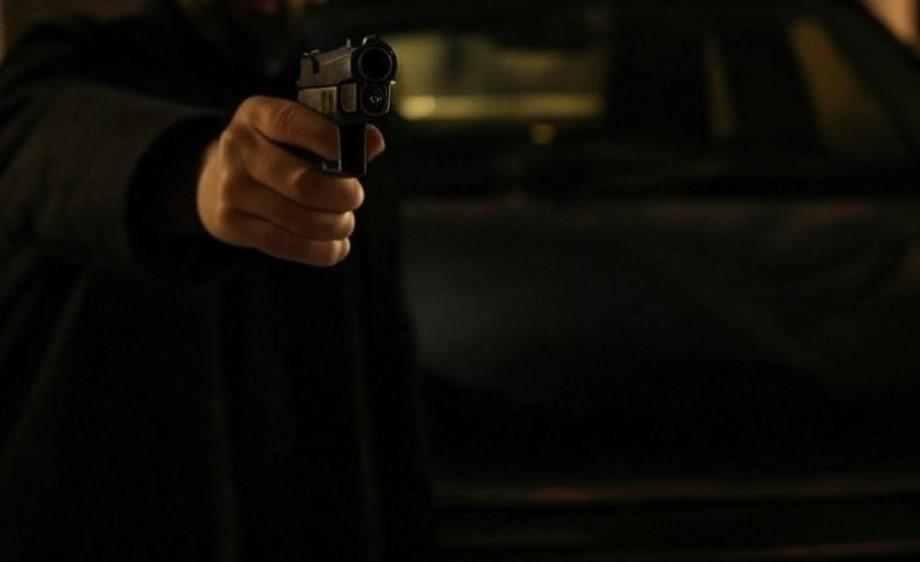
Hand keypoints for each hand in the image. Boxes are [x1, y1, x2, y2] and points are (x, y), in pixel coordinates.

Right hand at [196, 96, 384, 265]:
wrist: (219, 180)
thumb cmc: (276, 152)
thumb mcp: (296, 131)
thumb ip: (336, 135)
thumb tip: (374, 142)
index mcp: (257, 114)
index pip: (294, 124)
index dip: (331, 142)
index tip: (358, 159)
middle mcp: (238, 148)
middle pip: (303, 182)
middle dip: (342, 196)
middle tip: (354, 198)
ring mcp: (230, 188)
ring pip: (300, 219)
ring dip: (335, 226)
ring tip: (344, 222)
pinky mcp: (230, 223)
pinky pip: (287, 244)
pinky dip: (322, 251)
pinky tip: (336, 246)